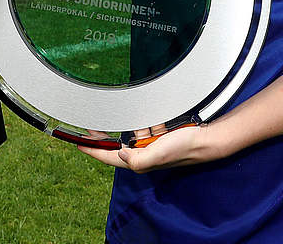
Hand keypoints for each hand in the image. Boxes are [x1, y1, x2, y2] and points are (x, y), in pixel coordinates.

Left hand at [78, 124, 217, 172]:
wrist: (205, 139)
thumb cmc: (183, 149)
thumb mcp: (157, 155)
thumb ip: (137, 158)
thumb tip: (120, 154)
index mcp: (138, 162)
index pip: (108, 157)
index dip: (92, 150)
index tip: (77, 143)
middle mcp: (141, 155)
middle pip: (116, 145)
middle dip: (106, 135)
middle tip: (91, 125)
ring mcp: (149, 146)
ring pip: (131, 132)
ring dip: (133, 125)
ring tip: (140, 120)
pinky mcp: (158, 136)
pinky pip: (145, 125)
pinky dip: (147, 121)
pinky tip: (156, 119)